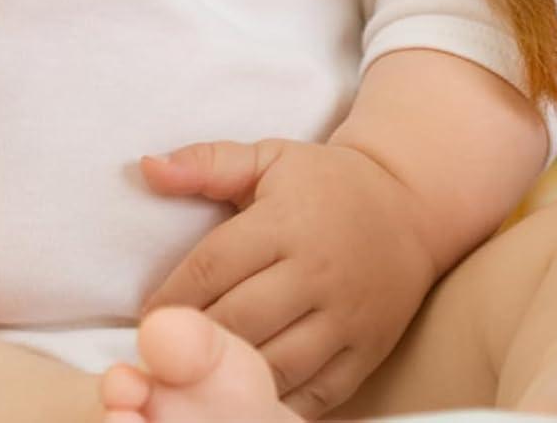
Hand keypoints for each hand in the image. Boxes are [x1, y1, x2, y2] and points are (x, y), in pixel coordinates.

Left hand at [139, 138, 437, 416]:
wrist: (411, 205)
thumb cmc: (327, 184)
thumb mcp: (271, 158)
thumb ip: (208, 163)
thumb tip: (146, 167)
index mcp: (288, 221)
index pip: (211, 269)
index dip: (169, 300)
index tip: (148, 320)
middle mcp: (318, 270)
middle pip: (237, 322)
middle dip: (190, 344)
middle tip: (164, 356)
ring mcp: (346, 316)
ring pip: (272, 366)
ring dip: (228, 378)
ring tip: (198, 379)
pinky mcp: (367, 351)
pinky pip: (313, 396)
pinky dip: (274, 403)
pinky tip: (247, 397)